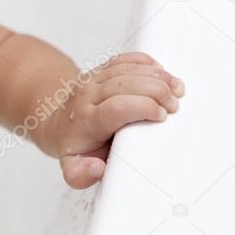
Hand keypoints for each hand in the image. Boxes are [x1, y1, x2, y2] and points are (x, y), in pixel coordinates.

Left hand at [53, 51, 184, 188]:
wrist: (57, 120)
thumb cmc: (74, 144)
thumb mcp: (72, 167)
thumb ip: (80, 174)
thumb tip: (96, 168)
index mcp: (86, 119)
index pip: (115, 108)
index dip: (142, 107)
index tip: (161, 116)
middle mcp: (89, 95)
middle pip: (125, 83)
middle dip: (156, 91)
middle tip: (174, 106)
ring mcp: (95, 79)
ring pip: (127, 68)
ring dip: (156, 75)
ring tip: (176, 89)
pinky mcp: (102, 70)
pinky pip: (124, 59)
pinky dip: (145, 62)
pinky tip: (160, 71)